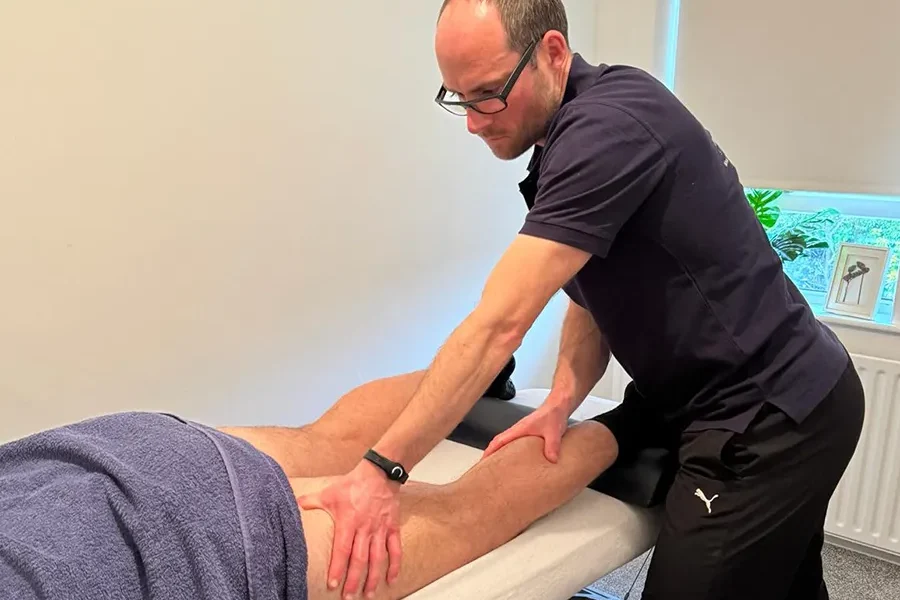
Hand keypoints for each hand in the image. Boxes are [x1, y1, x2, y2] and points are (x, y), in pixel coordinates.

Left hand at [296, 460, 401, 598]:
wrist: (379, 474)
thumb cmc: (353, 484)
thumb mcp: (330, 492)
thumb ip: (312, 501)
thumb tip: (294, 504)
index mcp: (348, 522)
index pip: (342, 549)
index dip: (338, 567)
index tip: (333, 584)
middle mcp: (365, 529)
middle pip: (360, 559)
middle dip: (354, 580)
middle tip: (349, 597)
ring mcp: (380, 530)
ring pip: (377, 558)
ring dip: (373, 578)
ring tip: (369, 594)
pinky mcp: (392, 528)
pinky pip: (395, 549)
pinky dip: (394, 565)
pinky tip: (391, 580)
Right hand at [482, 400, 568, 462]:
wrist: (559, 405)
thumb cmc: (554, 414)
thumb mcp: (553, 432)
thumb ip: (552, 446)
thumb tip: (551, 460)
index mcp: (520, 429)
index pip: (499, 440)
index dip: (490, 451)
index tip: (482, 462)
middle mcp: (518, 431)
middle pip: (498, 443)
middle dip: (490, 455)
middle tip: (485, 469)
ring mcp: (522, 432)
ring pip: (505, 443)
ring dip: (499, 453)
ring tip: (497, 468)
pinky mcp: (528, 434)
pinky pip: (514, 444)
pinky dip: (509, 452)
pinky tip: (514, 461)